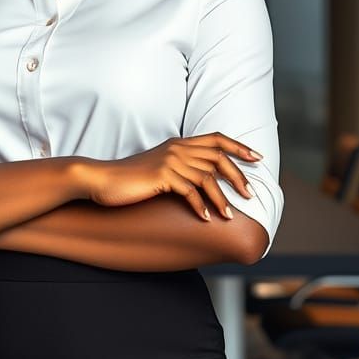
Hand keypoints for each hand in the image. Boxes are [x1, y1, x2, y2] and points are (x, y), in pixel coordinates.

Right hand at [82, 133, 262, 222]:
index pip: (217, 139)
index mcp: (179, 143)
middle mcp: (177, 148)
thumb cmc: (130, 178)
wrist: (101, 179)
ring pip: (207, 178)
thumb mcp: (158, 167)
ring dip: (221, 199)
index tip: (257, 158)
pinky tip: (205, 219)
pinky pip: (189, 192)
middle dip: (238, 176)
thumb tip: (204, 179)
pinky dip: (200, 207)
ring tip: (229, 216)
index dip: (239, 147)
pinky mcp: (161, 176)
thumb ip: (180, 167)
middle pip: (218, 158)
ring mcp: (170, 161)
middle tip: (250, 195)